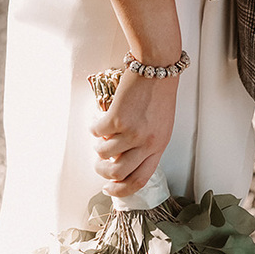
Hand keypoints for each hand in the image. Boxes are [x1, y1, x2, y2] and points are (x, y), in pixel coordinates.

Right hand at [92, 65, 177, 196]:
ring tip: (99, 137)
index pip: (140, 179)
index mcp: (160, 145)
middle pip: (119, 173)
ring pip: (104, 154)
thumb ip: (147, 142)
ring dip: (97, 148)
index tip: (109, 188)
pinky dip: (93, 128)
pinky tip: (97, 121)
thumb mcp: (161, 123)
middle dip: (103, 172)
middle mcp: (147, 142)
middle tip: (99, 163)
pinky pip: (97, 132)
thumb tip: (123, 157)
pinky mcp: (118, 118)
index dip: (121, 190)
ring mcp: (132, 131)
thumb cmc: (160, 90)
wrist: (158, 64)